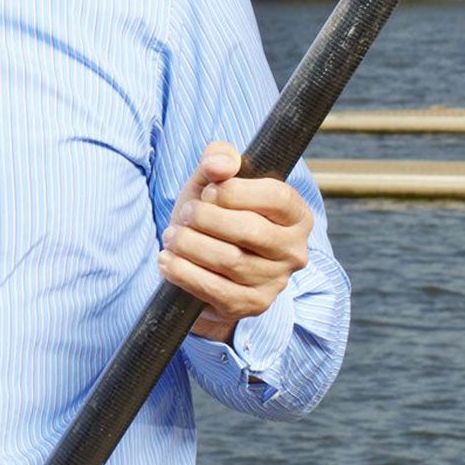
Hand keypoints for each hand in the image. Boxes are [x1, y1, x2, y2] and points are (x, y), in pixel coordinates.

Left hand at [160, 141, 314, 342]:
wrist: (205, 265)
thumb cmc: (214, 215)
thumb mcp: (214, 181)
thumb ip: (219, 159)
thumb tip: (219, 165)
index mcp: (296, 214)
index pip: (277, 197)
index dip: (235, 191)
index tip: (208, 192)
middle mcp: (294, 251)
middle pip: (251, 231)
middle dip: (207, 219)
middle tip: (184, 214)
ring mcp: (275, 282)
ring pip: (231, 261)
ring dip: (191, 245)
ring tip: (171, 236)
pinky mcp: (251, 305)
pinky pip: (217, 290)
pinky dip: (185, 273)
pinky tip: (168, 261)